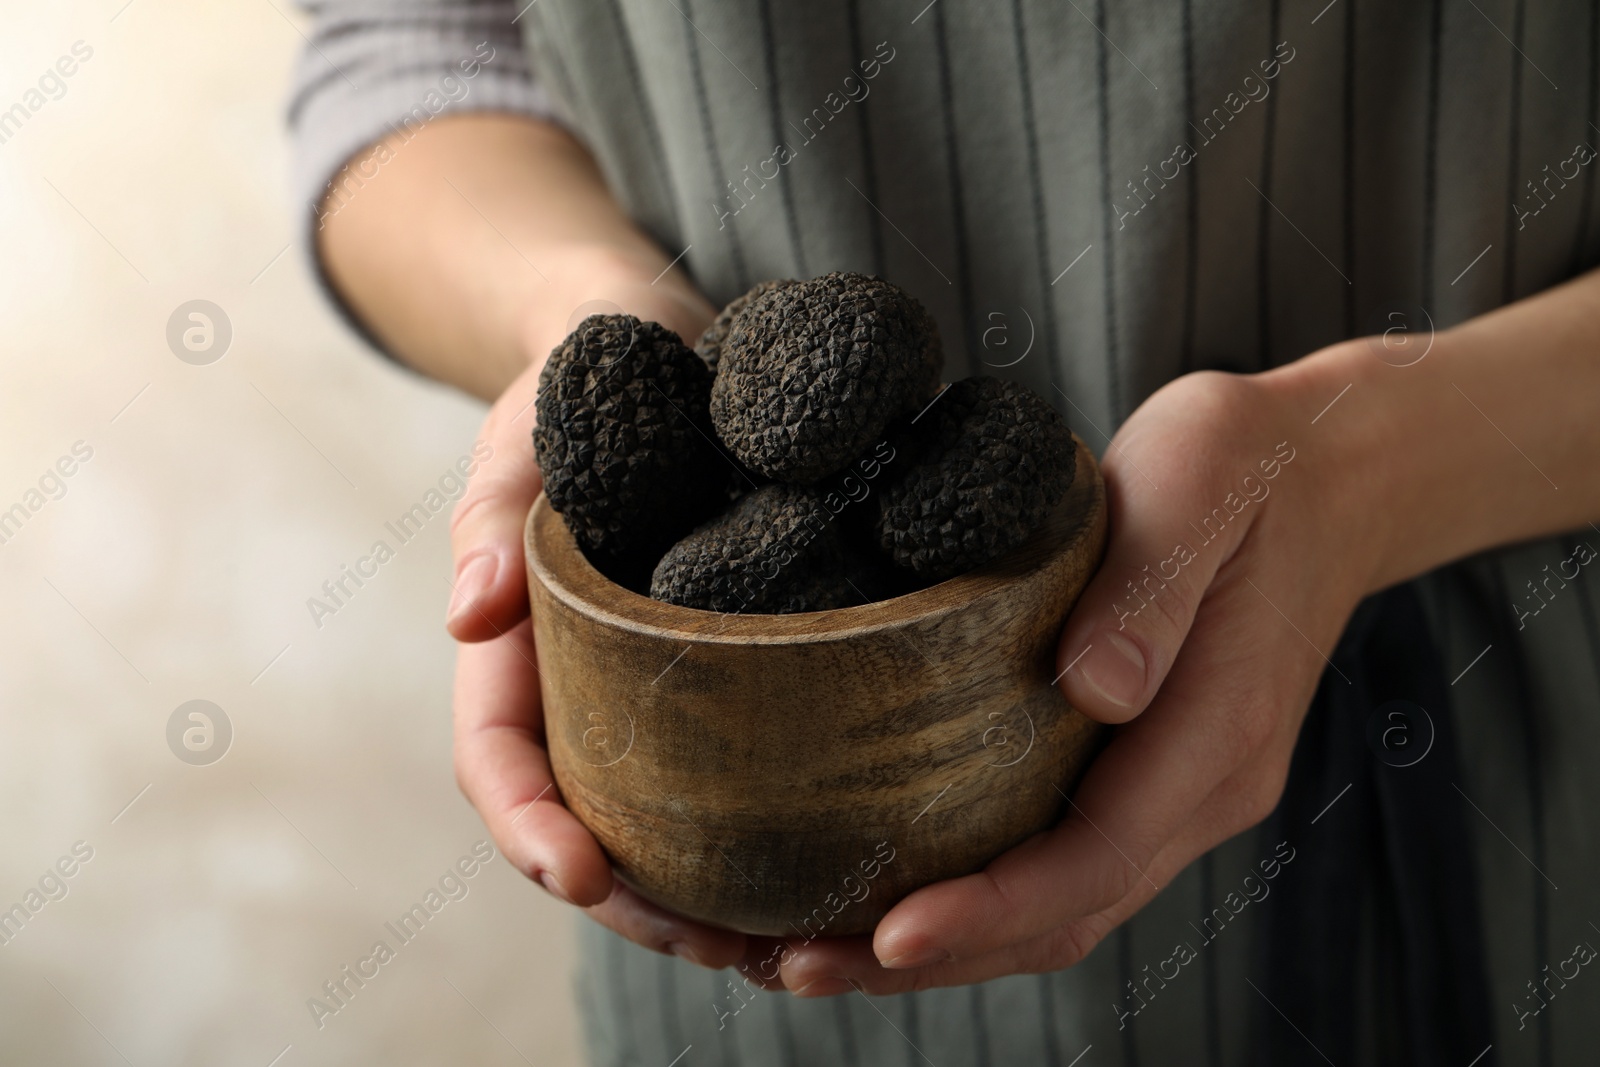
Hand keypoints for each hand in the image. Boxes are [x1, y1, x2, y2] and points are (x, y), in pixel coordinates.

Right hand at [446, 247, 743, 966]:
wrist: (663, 340)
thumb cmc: (585, 377)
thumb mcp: (532, 425)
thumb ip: (494, 507)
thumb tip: (468, 610)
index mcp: (521, 637)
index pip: (499, 756)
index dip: (528, 824)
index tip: (580, 873)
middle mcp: (586, 677)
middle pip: (587, 818)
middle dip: (635, 899)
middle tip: (714, 948)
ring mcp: (660, 679)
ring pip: (667, 816)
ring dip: (710, 893)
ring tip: (783, 945)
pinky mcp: (738, 662)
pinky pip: (744, 761)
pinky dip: (772, 829)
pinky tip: (832, 863)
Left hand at [770, 345, 1387, 994]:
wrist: (1327, 474)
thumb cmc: (1250, 467)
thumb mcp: (1198, 483)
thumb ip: (1150, 586)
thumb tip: (1094, 688)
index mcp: (1215, 734)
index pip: (1093, 857)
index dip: (989, 909)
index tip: (886, 932)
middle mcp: (1198, 790)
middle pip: (1058, 917)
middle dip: (927, 958)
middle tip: (795, 965)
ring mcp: (1172, 793)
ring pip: (1051, 910)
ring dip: (933, 949)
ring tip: (802, 953)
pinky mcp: (1140, 775)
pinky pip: (1051, 863)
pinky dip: (966, 900)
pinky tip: (878, 892)